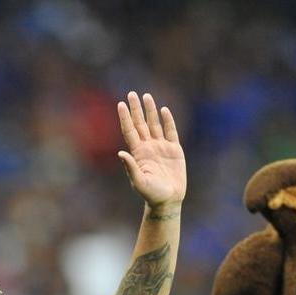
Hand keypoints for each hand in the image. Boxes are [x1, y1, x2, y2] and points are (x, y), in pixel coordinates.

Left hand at [117, 91, 185, 210]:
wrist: (168, 200)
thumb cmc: (151, 194)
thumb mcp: (139, 182)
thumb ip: (130, 167)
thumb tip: (120, 154)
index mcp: (138, 153)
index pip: (130, 131)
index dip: (125, 118)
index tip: (121, 104)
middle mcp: (148, 147)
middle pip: (140, 123)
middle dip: (136, 109)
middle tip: (132, 94)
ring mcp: (161, 147)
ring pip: (154, 124)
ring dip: (151, 111)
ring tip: (147, 96)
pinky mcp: (174, 150)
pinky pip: (171, 132)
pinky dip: (168, 121)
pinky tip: (164, 110)